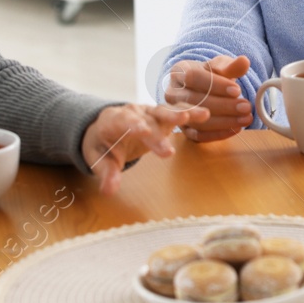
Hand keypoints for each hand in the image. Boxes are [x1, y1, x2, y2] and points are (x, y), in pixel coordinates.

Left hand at [80, 104, 201, 194]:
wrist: (108, 127)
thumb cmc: (103, 144)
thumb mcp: (99, 159)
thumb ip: (106, 173)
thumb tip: (109, 190)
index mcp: (113, 120)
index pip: (123, 121)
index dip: (132, 125)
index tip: (143, 132)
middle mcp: (133, 112)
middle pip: (146, 121)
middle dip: (157, 134)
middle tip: (168, 151)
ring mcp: (149, 112)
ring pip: (163, 112)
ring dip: (175, 115)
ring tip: (188, 118)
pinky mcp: (162, 116)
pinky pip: (176, 112)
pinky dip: (189, 112)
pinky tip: (205, 114)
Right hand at [162, 55, 253, 142]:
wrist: (203, 89)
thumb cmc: (211, 75)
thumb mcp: (220, 66)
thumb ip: (231, 66)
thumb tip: (244, 61)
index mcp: (178, 72)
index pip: (193, 77)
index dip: (216, 85)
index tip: (237, 90)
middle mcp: (172, 93)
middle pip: (195, 100)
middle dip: (223, 105)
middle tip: (246, 106)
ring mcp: (175, 113)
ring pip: (196, 120)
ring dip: (223, 121)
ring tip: (245, 119)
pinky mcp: (183, 130)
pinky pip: (199, 135)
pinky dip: (218, 134)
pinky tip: (235, 128)